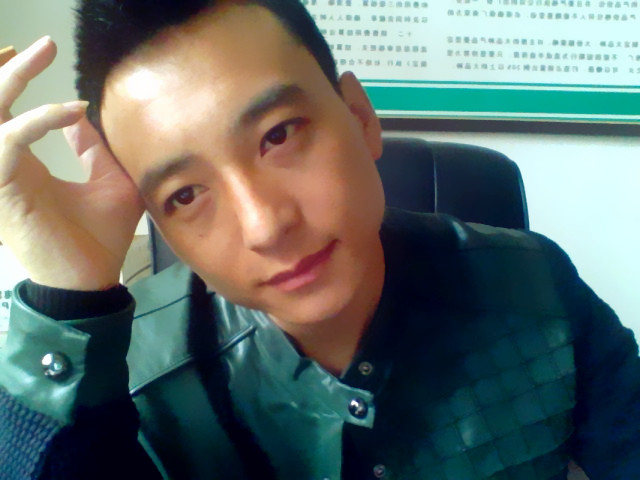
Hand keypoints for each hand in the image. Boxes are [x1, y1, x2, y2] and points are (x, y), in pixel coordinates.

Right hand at [0, 37, 143, 289]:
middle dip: (8, 69)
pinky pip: (9, 141)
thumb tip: (88, 116)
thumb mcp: (110, 182)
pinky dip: (40, 121)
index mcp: (22, 161)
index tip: (42, 53)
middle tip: (41, 44)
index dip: (11, 77)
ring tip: (42, 55)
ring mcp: (0, 176)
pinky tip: (75, 111)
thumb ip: (96, 149)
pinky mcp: (5, 189)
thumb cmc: (99, 237)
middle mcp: (4, 164)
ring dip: (13, 81)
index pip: (2, 110)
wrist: (92, 280)